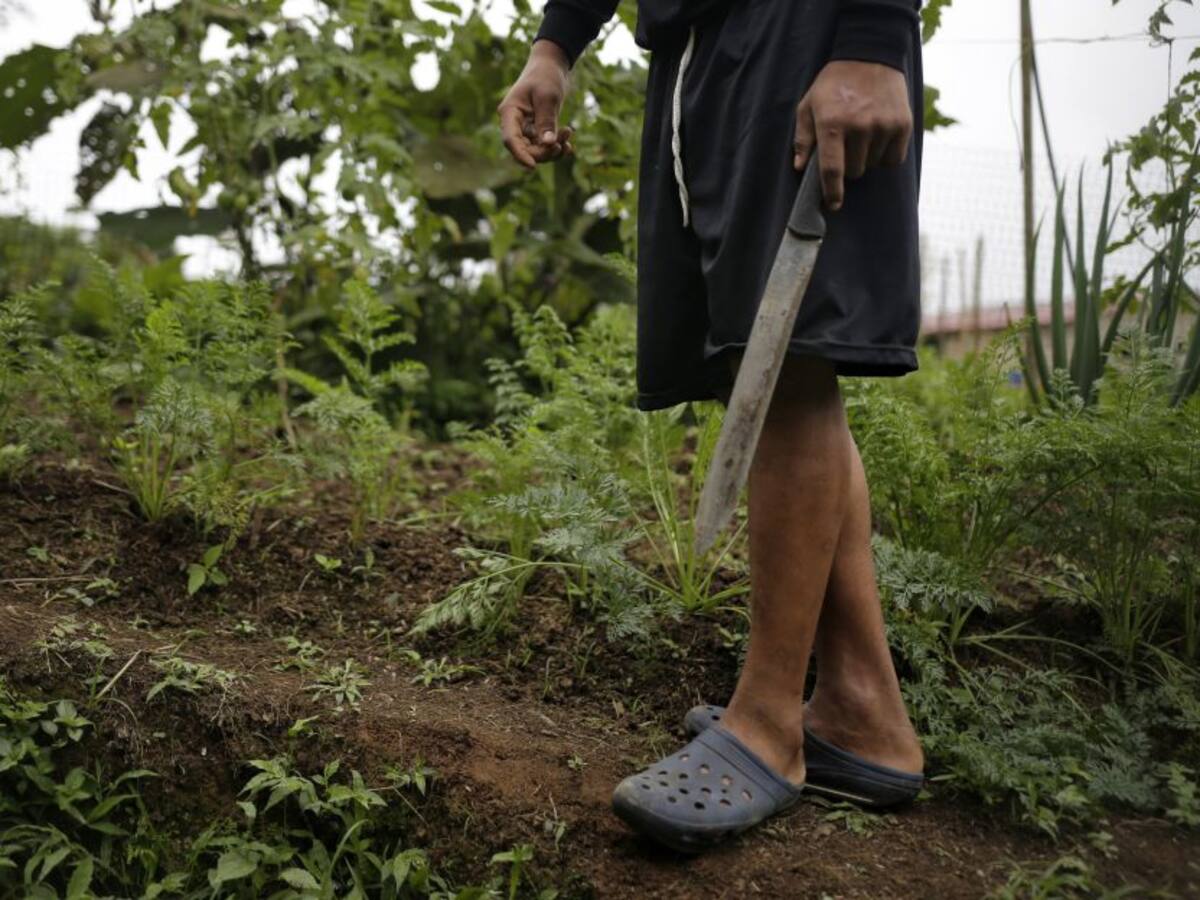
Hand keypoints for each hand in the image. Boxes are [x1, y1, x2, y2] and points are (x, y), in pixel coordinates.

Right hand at [497, 40, 574, 169]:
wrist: (551, 65)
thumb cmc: (546, 76)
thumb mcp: (547, 97)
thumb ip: (546, 121)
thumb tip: (548, 144)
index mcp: (510, 113)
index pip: (510, 140)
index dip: (520, 155)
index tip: (533, 167)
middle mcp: (515, 123)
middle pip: (525, 149)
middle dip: (545, 151)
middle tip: (564, 139)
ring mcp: (526, 128)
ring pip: (536, 151)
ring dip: (553, 149)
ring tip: (568, 133)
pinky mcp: (537, 130)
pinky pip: (544, 147)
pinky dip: (557, 148)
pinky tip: (569, 145)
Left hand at [793, 60, 912, 211]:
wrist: (869, 55)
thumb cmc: (834, 83)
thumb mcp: (809, 105)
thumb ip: (803, 137)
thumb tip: (800, 167)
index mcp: (832, 123)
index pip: (832, 169)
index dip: (832, 192)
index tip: (833, 205)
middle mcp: (860, 127)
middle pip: (855, 171)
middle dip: (849, 165)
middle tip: (846, 146)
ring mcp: (883, 126)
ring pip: (874, 165)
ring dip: (867, 158)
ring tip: (863, 134)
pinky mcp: (903, 125)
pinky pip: (894, 159)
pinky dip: (885, 156)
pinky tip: (879, 138)